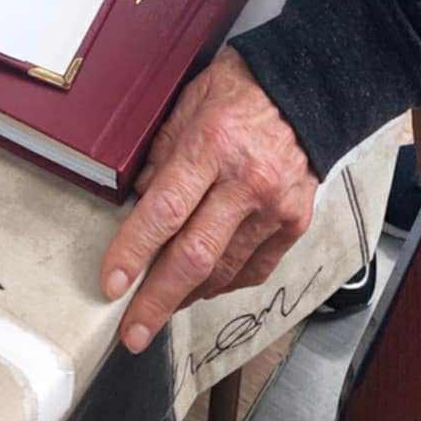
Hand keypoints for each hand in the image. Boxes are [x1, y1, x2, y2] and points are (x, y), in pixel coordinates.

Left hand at [102, 48, 318, 349]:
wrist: (308, 88)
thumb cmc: (238, 89)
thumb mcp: (188, 103)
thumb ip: (162, 154)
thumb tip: (138, 203)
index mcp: (212, 145)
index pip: (164, 210)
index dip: (134, 250)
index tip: (111, 284)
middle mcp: (247, 182)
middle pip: (194, 256)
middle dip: (158, 300)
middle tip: (132, 333)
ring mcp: (275, 206)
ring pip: (225, 271)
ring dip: (188, 297)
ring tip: (161, 309)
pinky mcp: (296, 223)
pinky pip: (254, 268)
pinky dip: (224, 283)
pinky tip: (203, 287)